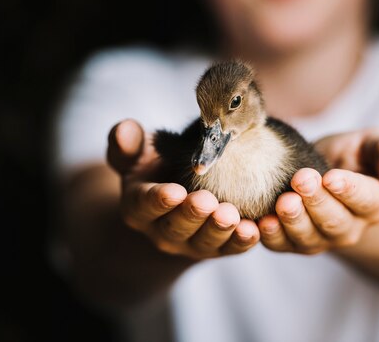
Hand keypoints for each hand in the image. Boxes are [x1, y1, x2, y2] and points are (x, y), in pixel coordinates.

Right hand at [108, 119, 259, 259]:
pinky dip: (241, 242)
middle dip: (192, 215)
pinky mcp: (218, 248)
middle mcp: (163, 231)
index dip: (159, 200)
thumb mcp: (139, 154)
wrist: (178, 197)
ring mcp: (191, 243)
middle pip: (176, 227)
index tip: (174, 191)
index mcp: (139, 207)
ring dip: (219, 230)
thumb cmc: (157, 166)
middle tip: (207, 201)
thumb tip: (123, 129)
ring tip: (231, 215)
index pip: (145, 205)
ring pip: (204, 242)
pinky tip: (254, 230)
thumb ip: (128, 144)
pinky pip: (231, 248)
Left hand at [258, 129, 378, 253]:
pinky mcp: (291, 243)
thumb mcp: (371, 144)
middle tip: (301, 180)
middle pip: (335, 221)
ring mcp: (320, 239)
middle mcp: (350, 228)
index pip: (366, 200)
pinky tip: (259, 222)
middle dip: (317, 201)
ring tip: (283, 202)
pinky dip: (270, 236)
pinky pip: (281, 245)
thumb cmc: (349, 156)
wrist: (320, 171)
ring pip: (308, 238)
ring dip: (294, 221)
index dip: (349, 189)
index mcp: (374, 204)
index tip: (332, 177)